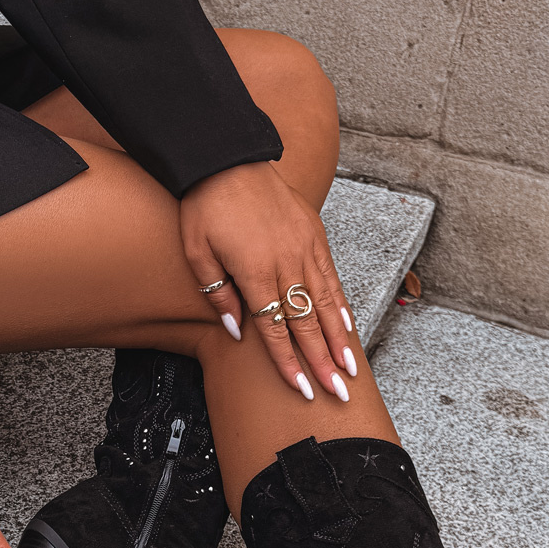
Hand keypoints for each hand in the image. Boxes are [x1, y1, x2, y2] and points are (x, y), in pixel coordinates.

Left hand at [180, 161, 356, 400]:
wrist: (226, 155)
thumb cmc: (205, 205)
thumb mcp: (197, 252)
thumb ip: (217, 293)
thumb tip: (237, 331)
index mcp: (255, 271)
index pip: (275, 329)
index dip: (290, 362)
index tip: (303, 389)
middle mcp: (285, 261)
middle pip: (307, 323)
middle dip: (323, 362)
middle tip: (339, 391)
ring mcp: (304, 247)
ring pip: (325, 302)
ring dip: (339, 339)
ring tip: (352, 368)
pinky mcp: (314, 234)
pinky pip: (331, 275)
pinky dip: (340, 304)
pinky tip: (348, 326)